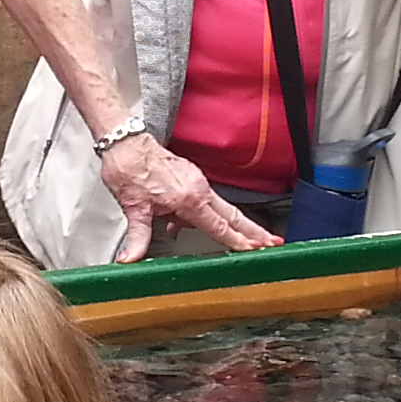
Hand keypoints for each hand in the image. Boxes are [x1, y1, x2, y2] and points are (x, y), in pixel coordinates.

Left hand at [98, 130, 277, 259]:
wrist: (126, 142)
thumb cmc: (129, 168)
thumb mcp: (133, 207)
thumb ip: (137, 237)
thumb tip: (131, 259)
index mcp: (188, 198)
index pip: (219, 226)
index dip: (238, 241)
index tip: (255, 250)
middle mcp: (198, 189)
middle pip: (232, 216)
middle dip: (255, 232)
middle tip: (274, 244)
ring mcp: (197, 182)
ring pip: (224, 208)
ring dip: (240, 224)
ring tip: (255, 240)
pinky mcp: (192, 178)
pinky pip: (210, 200)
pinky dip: (218, 214)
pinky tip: (210, 225)